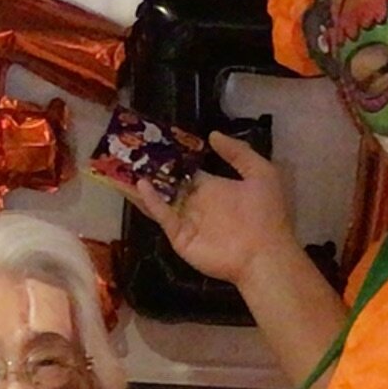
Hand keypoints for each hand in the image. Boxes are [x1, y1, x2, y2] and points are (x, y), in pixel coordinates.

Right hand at [118, 133, 297, 287]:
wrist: (265, 253)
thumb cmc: (266, 213)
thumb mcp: (261, 173)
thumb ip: (238, 153)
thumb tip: (212, 134)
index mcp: (213, 188)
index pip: (186, 172)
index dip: (171, 158)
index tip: (153, 142)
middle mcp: (196, 203)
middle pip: (168, 185)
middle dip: (150, 171)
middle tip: (128, 152)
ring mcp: (186, 220)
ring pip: (159, 200)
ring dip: (142, 186)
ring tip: (121, 168)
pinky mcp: (180, 236)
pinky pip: (164, 217)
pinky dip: (152, 202)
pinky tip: (141, 186)